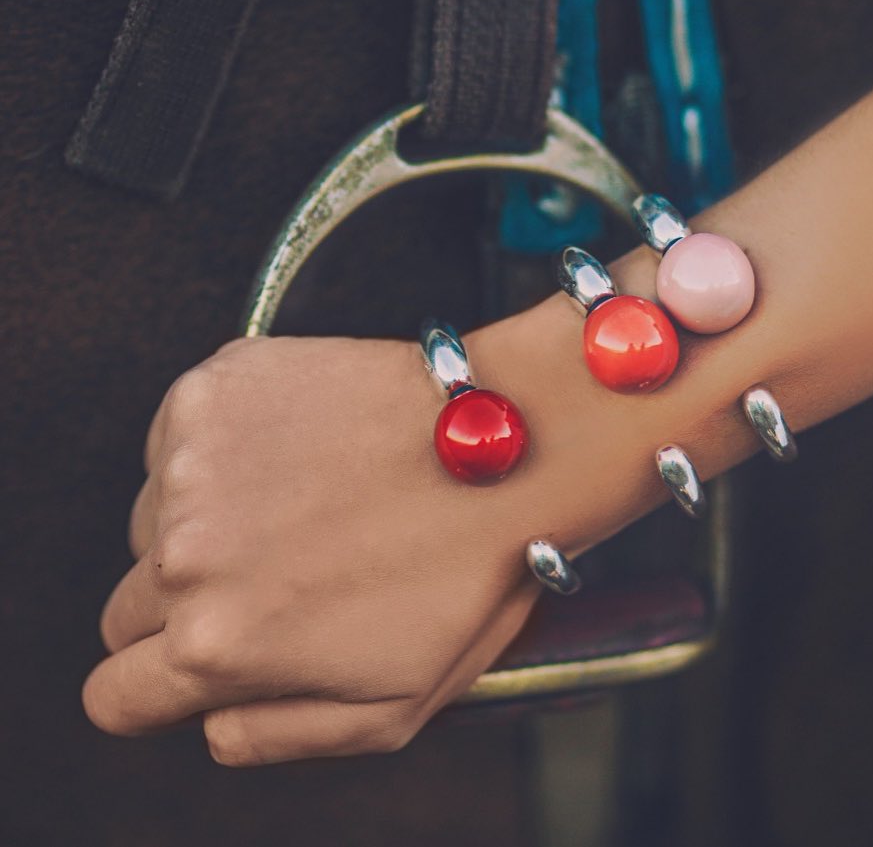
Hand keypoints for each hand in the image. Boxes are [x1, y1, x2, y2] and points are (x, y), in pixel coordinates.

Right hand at [83, 336, 542, 764]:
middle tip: (274, 570)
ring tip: (303, 498)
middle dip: (186, 602)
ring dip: (205, 517)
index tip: (190, 656)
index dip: (153, 685)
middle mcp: (183, 556)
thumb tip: (210, 725)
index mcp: (216, 645)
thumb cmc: (466, 571)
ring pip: (153, 517)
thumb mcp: (389, 708)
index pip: (113, 694)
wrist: (506, 444)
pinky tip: (299, 447)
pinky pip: (177, 440)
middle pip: (126, 605)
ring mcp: (191, 464)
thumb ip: (275, 736)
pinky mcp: (211, 390)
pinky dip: (221, 447)